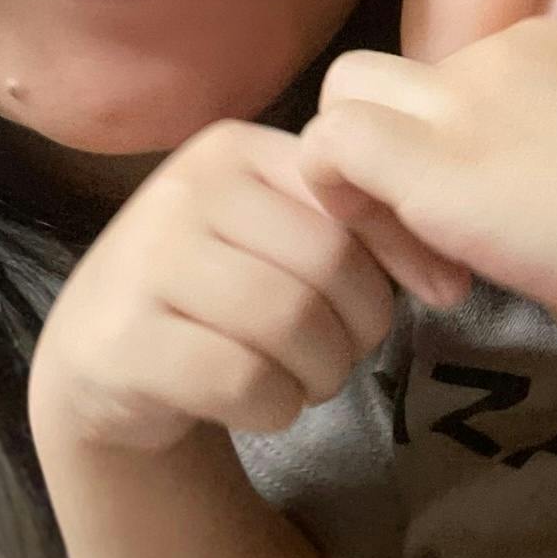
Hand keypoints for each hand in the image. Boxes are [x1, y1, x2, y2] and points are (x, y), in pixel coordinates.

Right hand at [30, 120, 410, 453]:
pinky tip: (260, 402)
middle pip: (328, 264)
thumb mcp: (286, 238)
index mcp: (236, 150)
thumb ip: (363, 234)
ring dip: (322, 373)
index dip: (404, 255)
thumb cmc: (222, 291)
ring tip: (304, 379)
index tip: (435, 294)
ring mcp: (143, 262)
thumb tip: (452, 278)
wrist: (104, 357)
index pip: (353, 196)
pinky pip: (243, 381)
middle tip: (343, 353)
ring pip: (289, 324)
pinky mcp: (121, 340)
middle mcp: (184, 190)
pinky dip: (275, 407)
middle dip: (360, 327)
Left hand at [299, 23, 556, 384]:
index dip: (464, 156)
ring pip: (345, 96)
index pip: (463, 86)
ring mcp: (460, 99)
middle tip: (445, 245)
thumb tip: (542, 216)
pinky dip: (346, 204)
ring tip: (434, 266)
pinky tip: (423, 269)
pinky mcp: (429, 157)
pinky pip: (330, 147)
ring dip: (364, 180)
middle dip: (391, 151)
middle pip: (392, 78)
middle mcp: (500, 54)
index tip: (519, 230)